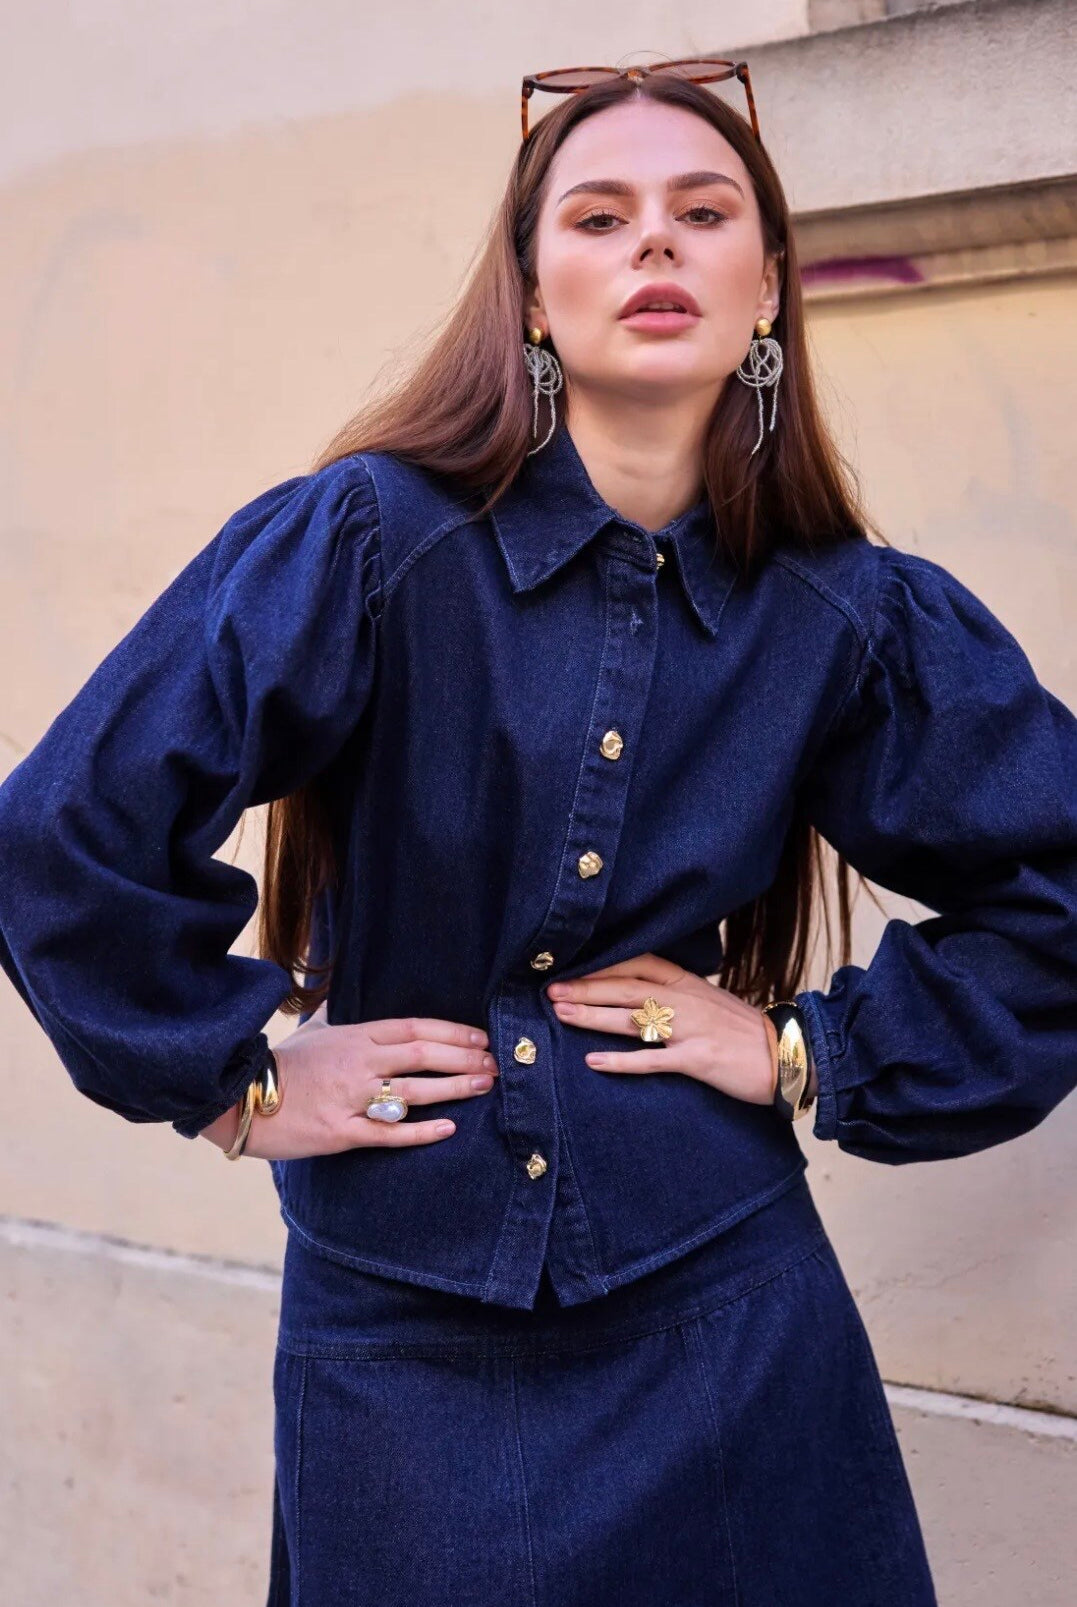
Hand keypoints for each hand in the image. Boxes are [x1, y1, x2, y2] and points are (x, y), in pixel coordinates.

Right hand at [201, 1010, 499, 1158]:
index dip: (452, 1031)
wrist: (239, 1097)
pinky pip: (389, 1133)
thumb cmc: (281, 1064)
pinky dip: (420, 1131)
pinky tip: (449, 1128)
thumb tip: (345, 990)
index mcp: (355, 1036)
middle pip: (423, 1055)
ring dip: (454, 1088)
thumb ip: (338, 1014)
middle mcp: (359, 1063)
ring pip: (414, 1092)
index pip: (414, 1028)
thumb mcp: (313, 1030)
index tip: (481, 1036)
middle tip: (496, 1062)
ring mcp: (351, 1098)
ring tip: (485, 1085)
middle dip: (464, 1057)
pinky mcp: (341, 1132)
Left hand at [546, 952, 777, 1105]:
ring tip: (561, 1015)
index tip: (570, 966)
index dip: (602, 965)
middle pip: (626, 989)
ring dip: (593, 1017)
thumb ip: (677, 993)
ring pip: (632, 1020)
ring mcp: (690, 1030)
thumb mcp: (710, 1000)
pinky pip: (652, 1060)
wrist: (788, 1055)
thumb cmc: (744, 1031)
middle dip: (586, 988)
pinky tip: (593, 1061)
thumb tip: (640, 991)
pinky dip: (621, 1061)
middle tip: (551, 991)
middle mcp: (685, 1001)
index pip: (637, 964)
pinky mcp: (696, 1060)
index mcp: (687, 983)